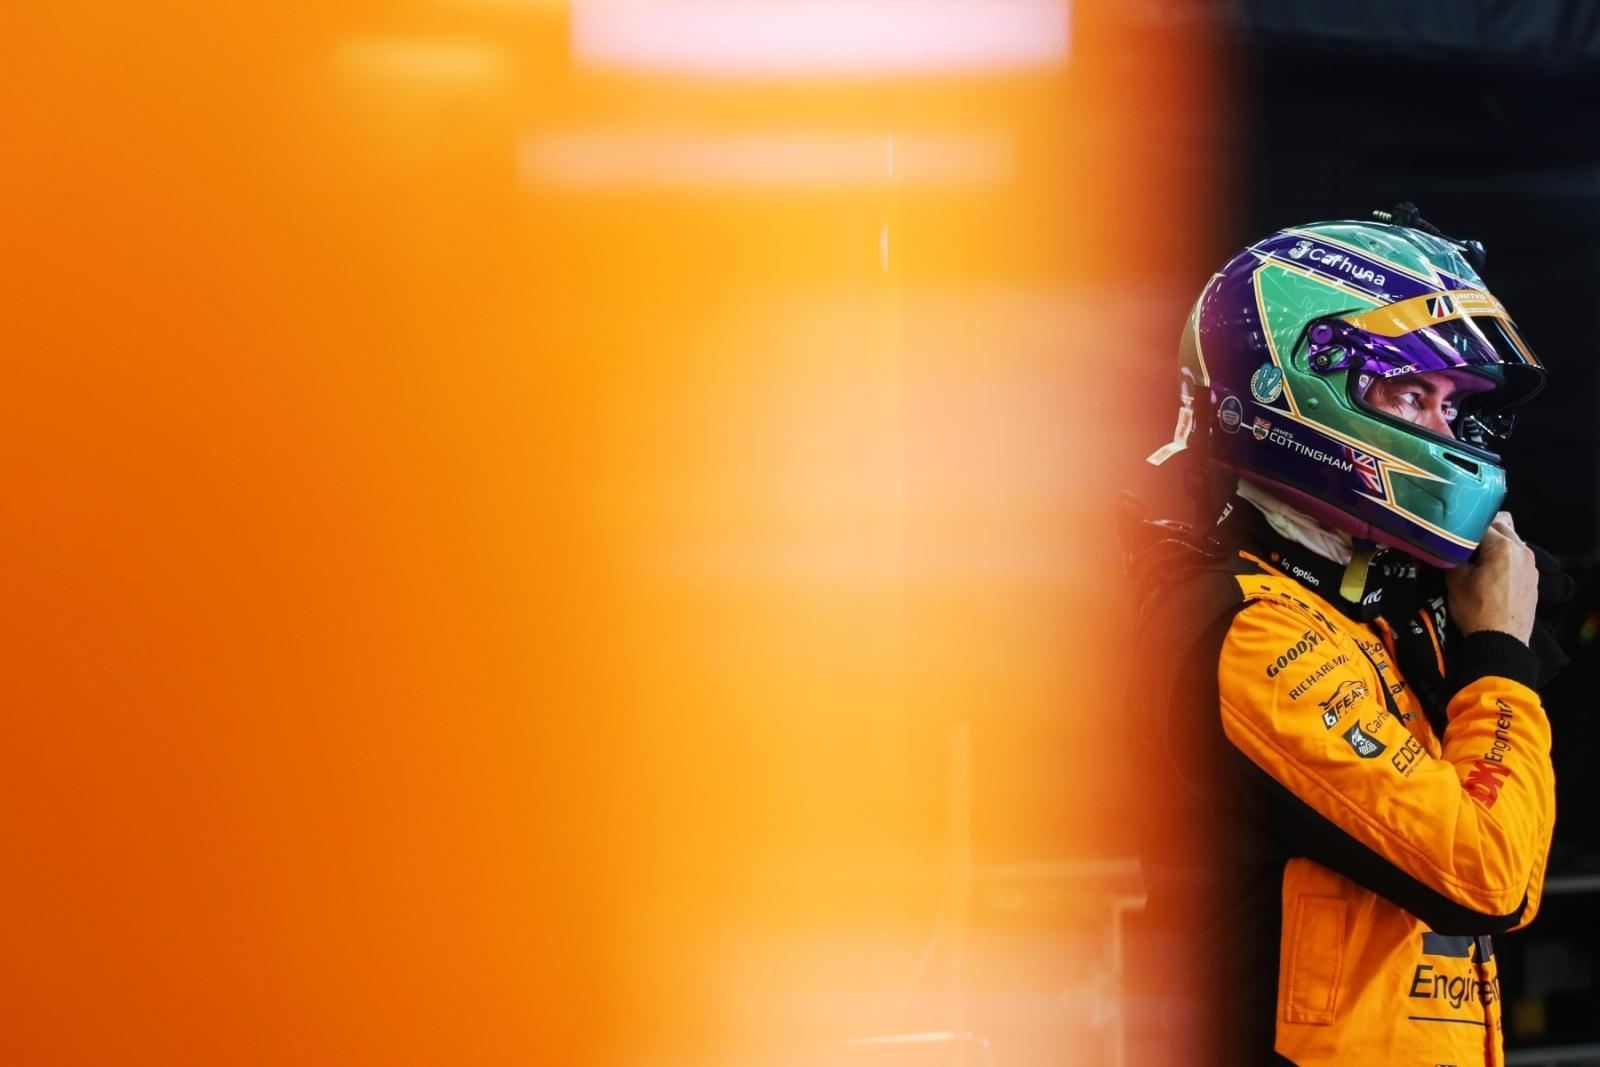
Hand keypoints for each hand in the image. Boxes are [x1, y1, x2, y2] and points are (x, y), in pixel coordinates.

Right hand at [1445, 512, 1538, 644]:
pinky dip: (1505, 559)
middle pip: (1501, 528)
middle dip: (1482, 532)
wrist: (1501, 642)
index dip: (1463, 529)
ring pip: (1511, 543)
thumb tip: (1445, 547)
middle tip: (1462, 545)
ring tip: (1477, 559)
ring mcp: (1531, 565)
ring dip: (1495, 545)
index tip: (1450, 536)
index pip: (1480, 524)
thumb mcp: (1455, 580)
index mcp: (1503, 546)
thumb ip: (1452, 556)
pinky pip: (1517, 559)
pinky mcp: (1533, 579)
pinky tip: (1491, 573)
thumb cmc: (1476, 610)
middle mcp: (1522, 550)